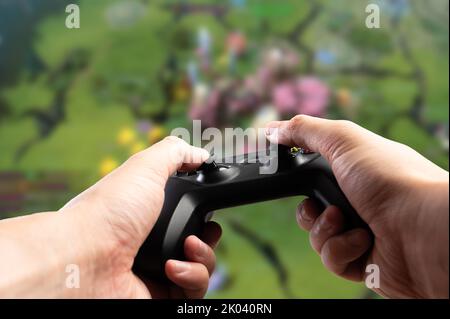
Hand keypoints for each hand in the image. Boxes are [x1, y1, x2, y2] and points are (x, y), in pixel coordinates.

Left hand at [0, 136, 220, 297]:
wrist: (85, 258)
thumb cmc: (109, 210)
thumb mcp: (145, 167)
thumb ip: (176, 153)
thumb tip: (200, 154)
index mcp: (150, 212)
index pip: (186, 214)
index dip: (202, 212)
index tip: (207, 209)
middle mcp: (154, 241)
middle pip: (199, 241)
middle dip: (209, 236)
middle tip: (202, 232)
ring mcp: (158, 270)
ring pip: (203, 266)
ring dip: (203, 255)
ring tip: (186, 247)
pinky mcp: (161, 294)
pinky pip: (194, 289)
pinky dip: (191, 276)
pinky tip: (172, 268)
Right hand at [265, 115, 448, 297]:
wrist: (424, 229)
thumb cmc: (390, 178)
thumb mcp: (343, 140)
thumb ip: (304, 131)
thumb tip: (271, 130)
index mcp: (353, 171)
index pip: (314, 173)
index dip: (296, 175)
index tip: (278, 173)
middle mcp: (356, 200)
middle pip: (309, 208)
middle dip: (309, 209)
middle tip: (324, 203)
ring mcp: (359, 231)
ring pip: (316, 235)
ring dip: (326, 230)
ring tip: (347, 222)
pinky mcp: (362, 260)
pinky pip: (331, 258)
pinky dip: (342, 250)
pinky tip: (363, 242)